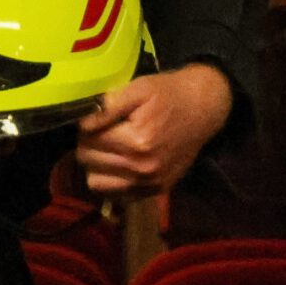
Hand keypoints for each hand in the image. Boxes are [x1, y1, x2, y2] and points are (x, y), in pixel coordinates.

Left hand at [74, 64, 235, 198]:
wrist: (202, 109)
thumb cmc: (168, 95)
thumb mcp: (138, 89)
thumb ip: (107, 107)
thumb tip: (82, 124)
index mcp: (137, 141)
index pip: (87, 139)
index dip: (86, 127)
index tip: (98, 119)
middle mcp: (143, 168)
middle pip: (88, 160)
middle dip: (88, 144)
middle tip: (103, 132)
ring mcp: (150, 183)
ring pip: (95, 182)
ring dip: (96, 165)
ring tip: (110, 149)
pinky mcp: (156, 191)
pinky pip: (115, 195)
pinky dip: (110, 181)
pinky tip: (118, 164)